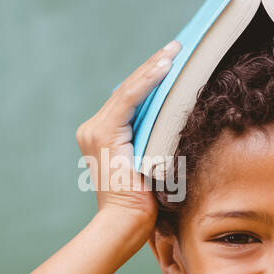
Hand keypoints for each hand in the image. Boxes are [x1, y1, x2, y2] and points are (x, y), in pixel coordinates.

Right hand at [76, 39, 180, 234]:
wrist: (125, 226)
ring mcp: (95, 130)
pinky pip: (129, 100)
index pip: (129, 99)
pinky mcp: (103, 134)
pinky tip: (164, 68)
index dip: (150, 77)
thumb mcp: (151, 162)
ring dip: (154, 68)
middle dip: (153, 66)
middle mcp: (93, 129)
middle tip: (177, 47)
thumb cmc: (143, 204)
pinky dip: (147, 82)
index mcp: (102, 135)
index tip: (172, 60)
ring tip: (175, 51)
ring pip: (129, 91)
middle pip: (128, 90)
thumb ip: (155, 139)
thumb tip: (181, 119)